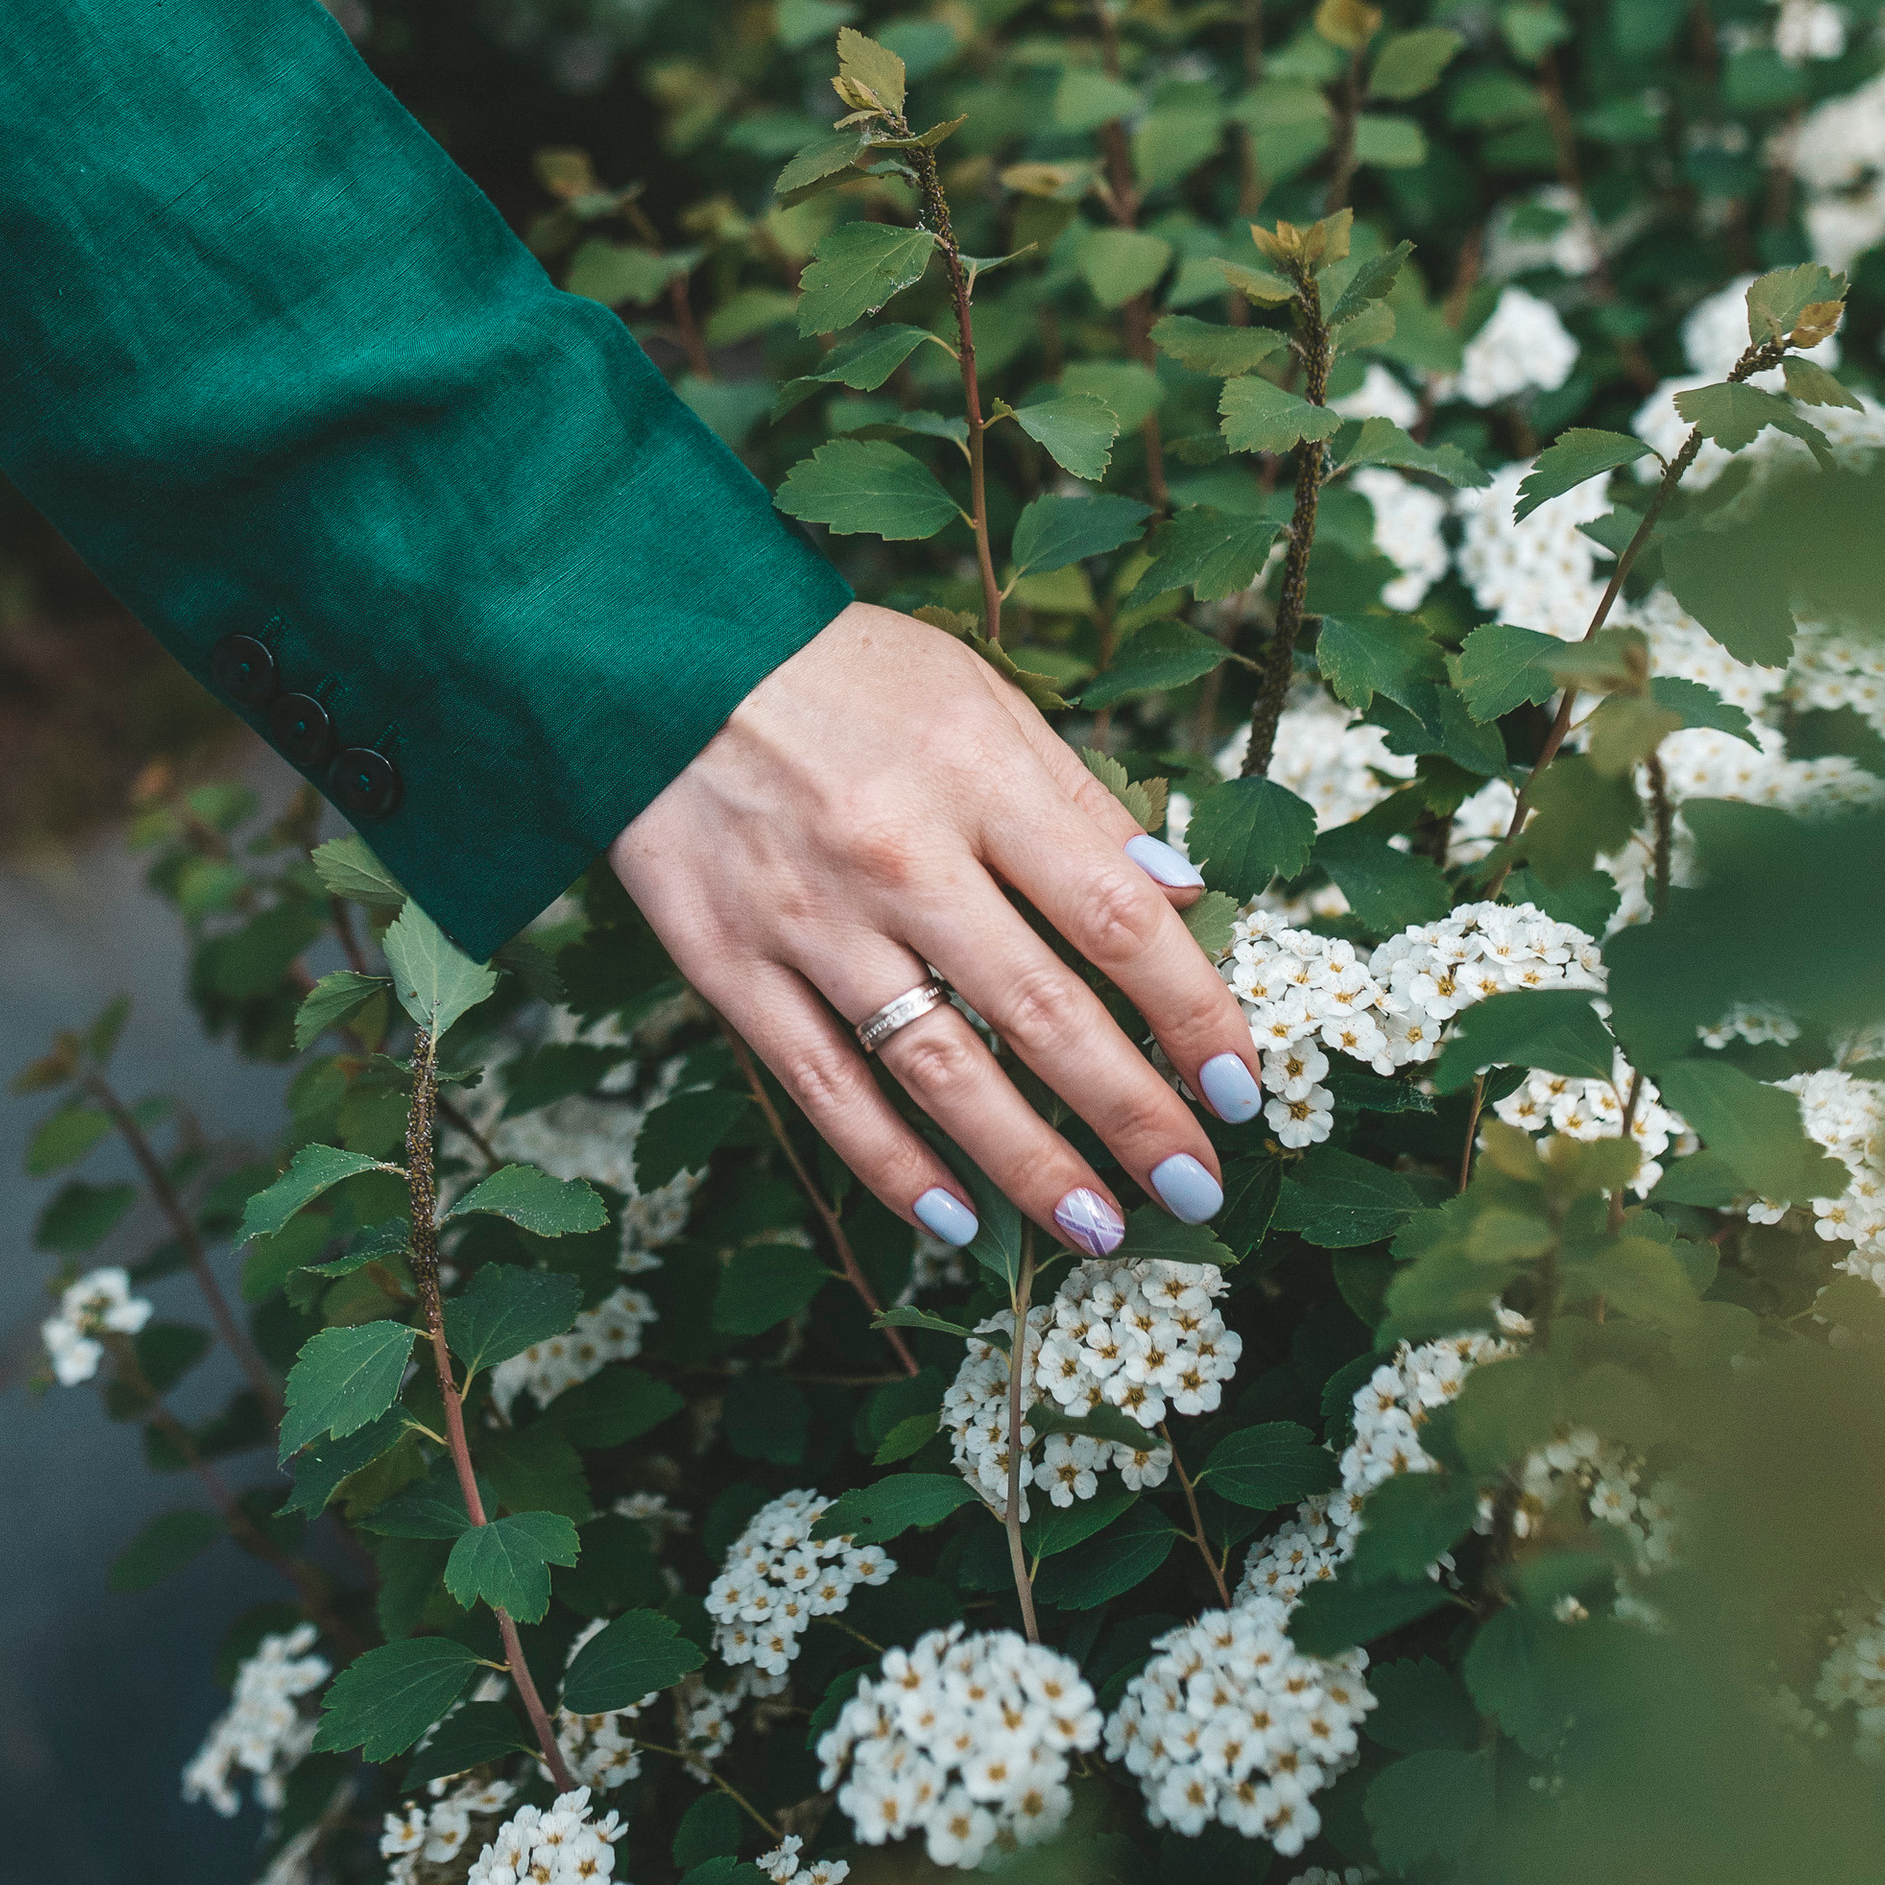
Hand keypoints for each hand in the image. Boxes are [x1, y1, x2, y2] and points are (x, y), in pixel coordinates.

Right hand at [607, 603, 1266, 1256]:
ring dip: (1029, 1166)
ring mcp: (807, 920)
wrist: (644, 653)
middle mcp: (897, 854)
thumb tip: (1183, 894)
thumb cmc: (837, 672)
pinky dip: (892, 1165)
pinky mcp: (727, 965)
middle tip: (1197, 1190)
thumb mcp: (974, 692)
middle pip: (1042, 1012)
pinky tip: (958, 1221)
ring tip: (1097, 1231)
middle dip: (1134, 1117)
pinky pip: (822, 1089)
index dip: (1191, 1010)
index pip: (1114, 914)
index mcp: (973, 773)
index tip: (1240, 1085)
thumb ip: (1078, 798)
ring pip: (937, 1071)